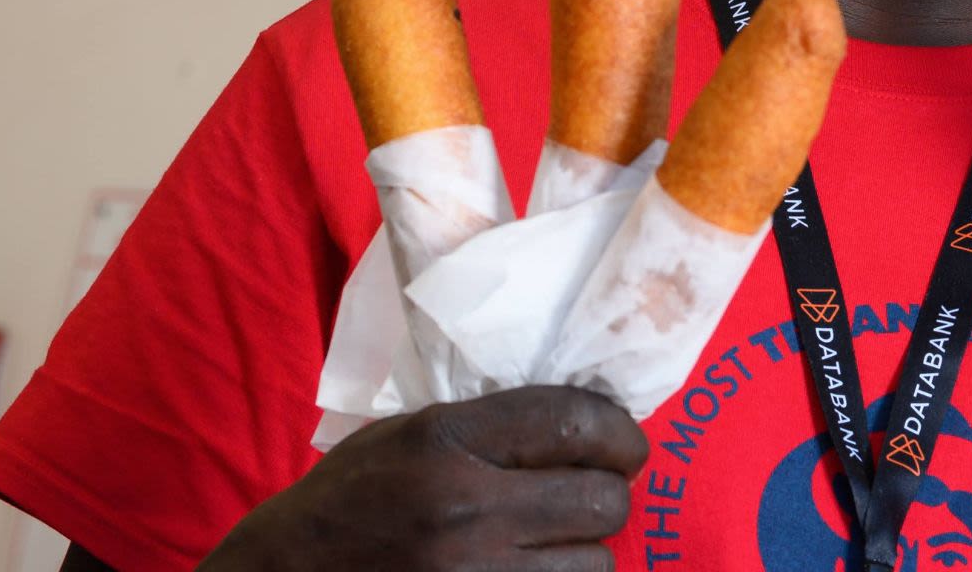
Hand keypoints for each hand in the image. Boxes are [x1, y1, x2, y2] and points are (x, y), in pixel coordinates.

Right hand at [200, 386, 646, 570]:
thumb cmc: (346, 500)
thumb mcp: (405, 433)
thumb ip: (489, 422)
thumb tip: (588, 415)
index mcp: (447, 442)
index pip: (574, 420)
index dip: (619, 431)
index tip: (624, 443)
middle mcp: (466, 510)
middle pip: (602, 500)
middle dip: (607, 493)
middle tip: (590, 492)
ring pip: (594, 564)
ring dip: (584, 551)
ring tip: (550, 541)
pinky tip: (530, 569)